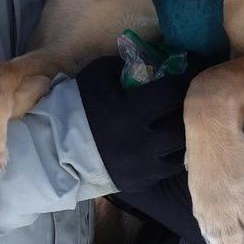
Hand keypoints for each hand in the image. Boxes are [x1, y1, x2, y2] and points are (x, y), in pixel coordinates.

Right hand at [76, 55, 189, 192]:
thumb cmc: (76, 107)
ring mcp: (142, 167)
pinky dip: (170, 156)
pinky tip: (166, 146)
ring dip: (183, 136)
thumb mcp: (96, 75)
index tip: (189, 73)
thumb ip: (124, 64)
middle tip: (190, 101)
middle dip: (188, 111)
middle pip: (183, 126)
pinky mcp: (140, 183)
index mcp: (130, 113)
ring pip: (181, 152)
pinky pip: (167, 170)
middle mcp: (142, 143)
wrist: (54, 149)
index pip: (171, 93)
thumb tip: (151, 60)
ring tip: (181, 125)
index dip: (184, 80)